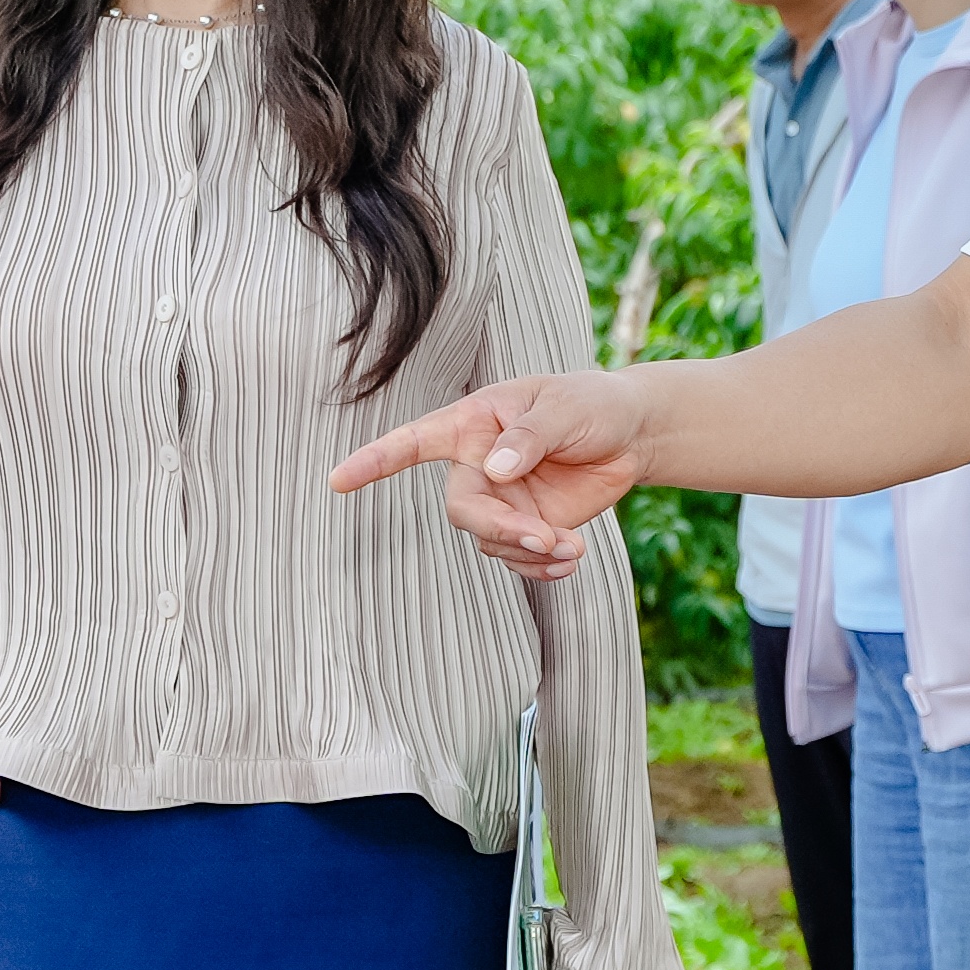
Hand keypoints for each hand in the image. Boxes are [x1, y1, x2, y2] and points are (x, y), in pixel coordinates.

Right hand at [328, 371, 653, 579]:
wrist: (631, 434)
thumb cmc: (591, 403)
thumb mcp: (563, 408)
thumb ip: (529, 436)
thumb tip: (495, 471)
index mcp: (472, 424)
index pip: (413, 442)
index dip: (374, 461)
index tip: (337, 480)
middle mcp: (477, 465)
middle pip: (462, 509)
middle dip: (501, 530)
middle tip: (547, 538)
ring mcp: (501, 500)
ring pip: (491, 541)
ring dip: (530, 552)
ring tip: (574, 547)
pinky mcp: (527, 526)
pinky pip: (518, 557)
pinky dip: (542, 566)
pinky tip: (571, 560)